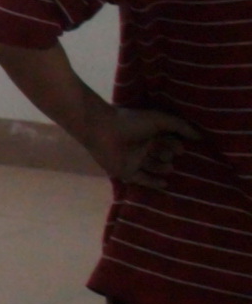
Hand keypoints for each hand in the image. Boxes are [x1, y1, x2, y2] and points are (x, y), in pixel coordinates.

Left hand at [84, 106, 200, 188]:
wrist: (104, 130)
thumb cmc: (132, 122)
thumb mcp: (160, 120)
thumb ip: (180, 126)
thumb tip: (200, 136)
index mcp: (148, 132)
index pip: (167, 140)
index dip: (176, 144)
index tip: (184, 148)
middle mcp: (142, 146)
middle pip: (161, 153)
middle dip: (169, 155)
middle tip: (177, 157)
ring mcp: (134, 159)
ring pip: (153, 166)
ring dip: (163, 167)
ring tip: (170, 166)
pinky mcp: (126, 171)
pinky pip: (142, 179)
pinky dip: (153, 182)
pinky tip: (165, 184)